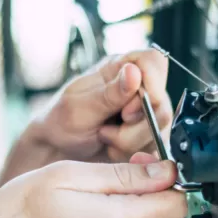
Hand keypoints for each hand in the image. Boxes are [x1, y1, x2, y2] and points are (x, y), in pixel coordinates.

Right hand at [0, 156, 186, 217]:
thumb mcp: (69, 176)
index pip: (177, 203)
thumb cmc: (16, 214)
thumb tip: (165, 173)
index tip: (146, 165)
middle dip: (143, 194)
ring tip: (83, 203)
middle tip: (106, 178)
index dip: (167, 179)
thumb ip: (123, 175)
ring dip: (124, 214)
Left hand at [27, 49, 173, 163]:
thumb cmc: (61, 122)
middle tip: (106, 131)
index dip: (149, 85)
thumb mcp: (79, 107)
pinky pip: (155, 148)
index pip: (154, 62)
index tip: (127, 109)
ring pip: (159, 130)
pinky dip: (132, 154)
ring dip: (129, 142)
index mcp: (119, 68)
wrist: (57, 151)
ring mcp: (145, 113)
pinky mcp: (147, 136)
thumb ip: (109, 93)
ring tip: (105, 138)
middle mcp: (137, 87)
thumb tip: (134, 71)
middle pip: (161, 103)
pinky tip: (113, 150)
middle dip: (134, 126)